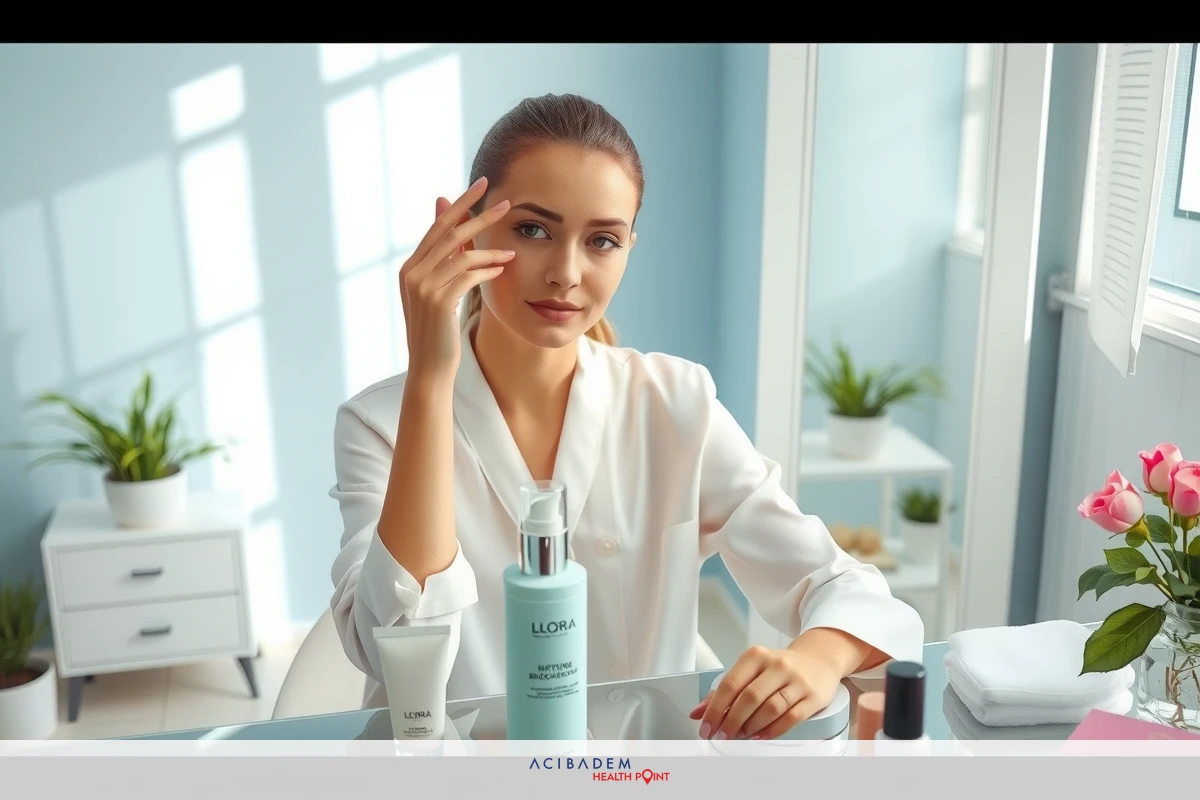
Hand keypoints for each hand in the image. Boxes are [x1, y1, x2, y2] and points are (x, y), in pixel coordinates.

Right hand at [399, 176, 514, 380]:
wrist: (429, 367)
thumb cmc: (438, 330)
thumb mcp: (440, 292)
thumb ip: (445, 263)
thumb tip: (456, 239)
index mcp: (410, 267)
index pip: (437, 226)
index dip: (460, 205)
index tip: (481, 186)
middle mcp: (412, 272)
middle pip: (450, 232)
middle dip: (479, 214)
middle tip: (506, 202)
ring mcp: (423, 286)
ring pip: (462, 254)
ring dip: (490, 249)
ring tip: (512, 249)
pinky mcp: (438, 302)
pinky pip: (468, 275)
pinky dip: (487, 269)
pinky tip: (503, 268)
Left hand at [689, 644, 841, 740]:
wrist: (818, 661)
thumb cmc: (778, 668)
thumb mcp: (750, 671)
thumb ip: (723, 691)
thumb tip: (697, 713)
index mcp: (756, 655)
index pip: (730, 684)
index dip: (715, 709)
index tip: (706, 727)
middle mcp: (777, 664)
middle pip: (749, 697)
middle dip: (732, 721)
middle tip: (723, 735)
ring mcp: (797, 680)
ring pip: (770, 708)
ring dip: (751, 727)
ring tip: (740, 736)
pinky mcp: (812, 696)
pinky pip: (790, 718)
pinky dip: (772, 731)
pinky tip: (759, 736)